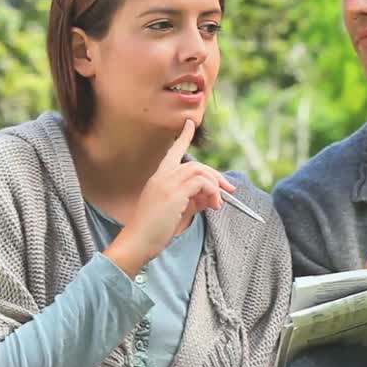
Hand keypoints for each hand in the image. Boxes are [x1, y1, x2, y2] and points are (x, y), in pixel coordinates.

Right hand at [105, 119, 234, 275]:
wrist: (137, 241)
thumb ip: (193, 201)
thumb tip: (212, 198)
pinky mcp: (173, 193)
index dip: (183, 137)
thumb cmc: (154, 230)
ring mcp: (167, 183)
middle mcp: (162, 176)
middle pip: (196, 165)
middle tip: (229, 189)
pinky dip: (212, 192)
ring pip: (200, 171)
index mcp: (159, 178)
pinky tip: (212, 205)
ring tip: (218, 204)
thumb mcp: (176, 211)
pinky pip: (202, 183)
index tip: (189, 124)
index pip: (173, 151)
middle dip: (216, 175)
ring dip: (215, 186)